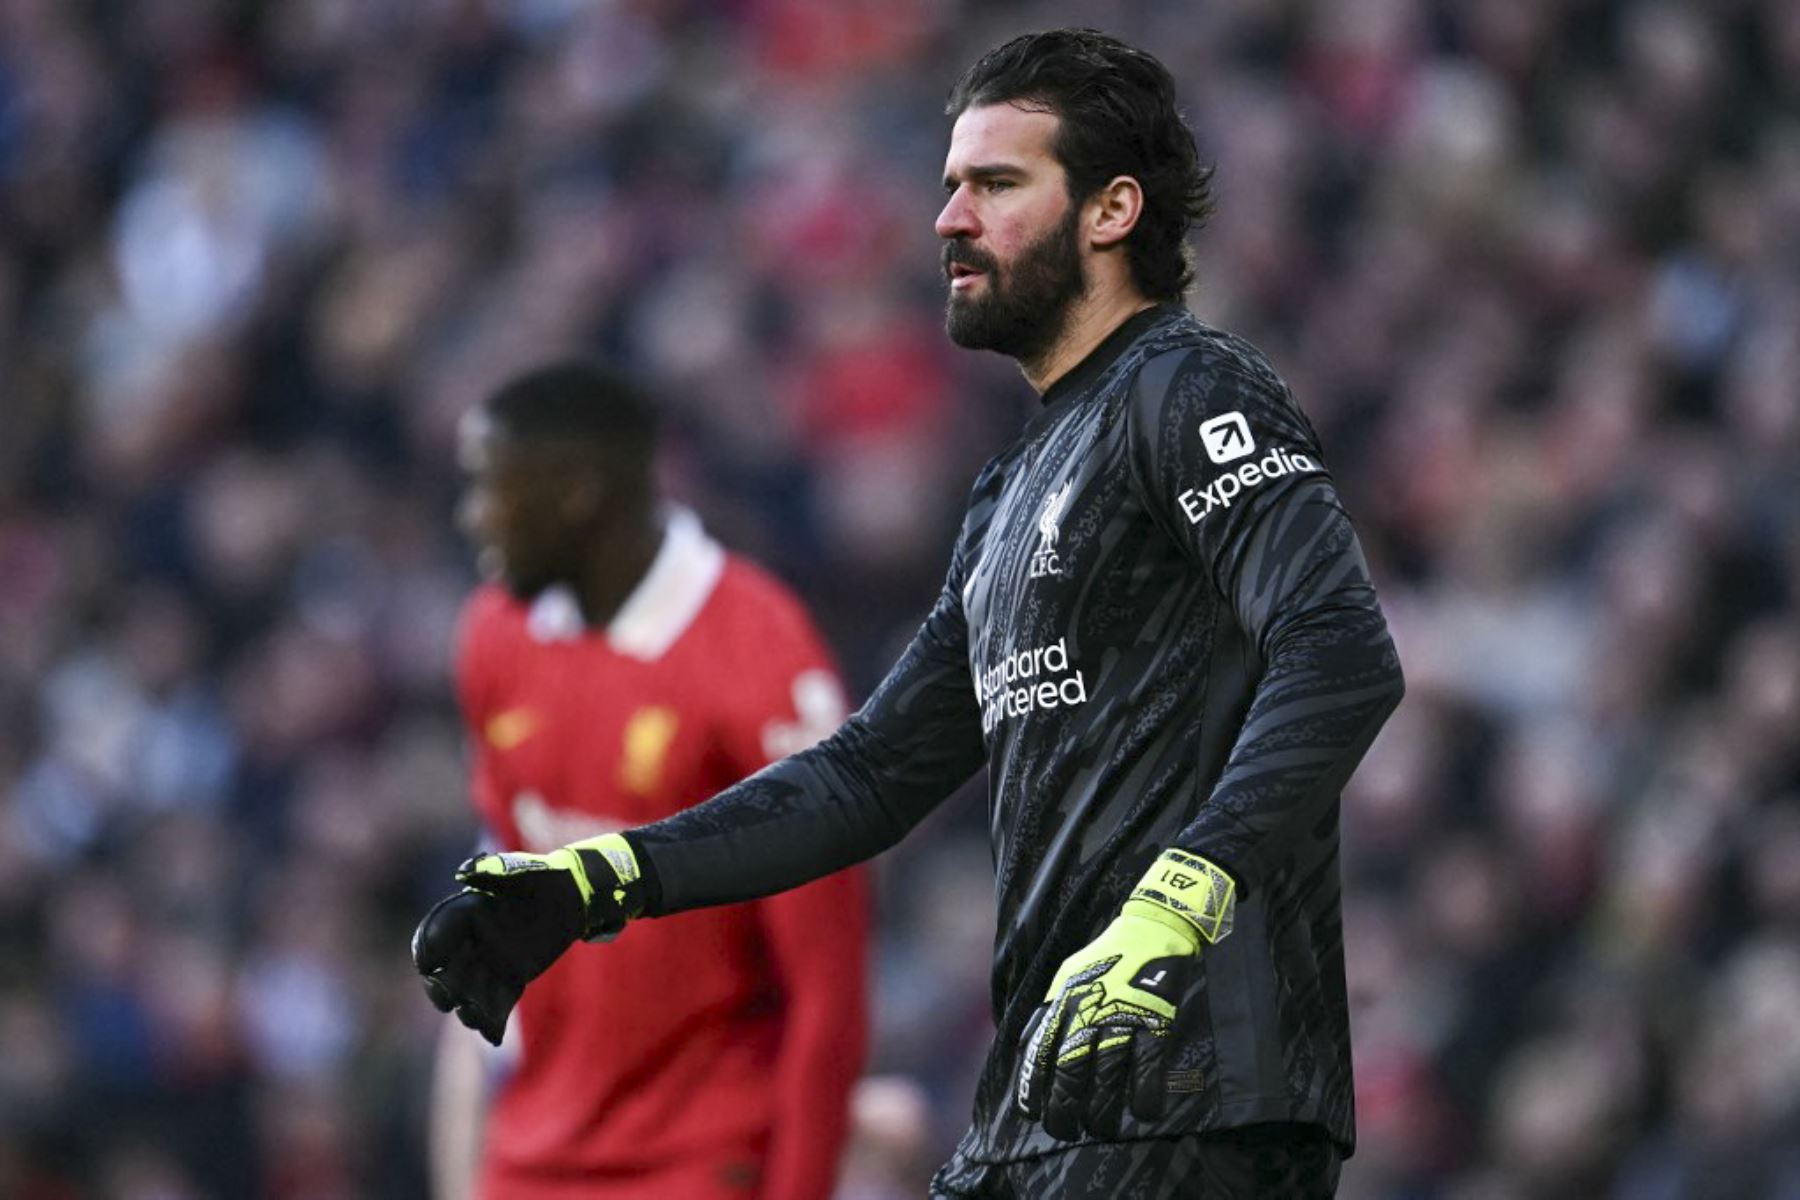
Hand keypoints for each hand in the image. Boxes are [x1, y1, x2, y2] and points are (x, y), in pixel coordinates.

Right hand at [411, 835, 643, 1044]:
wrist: (573, 896)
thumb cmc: (545, 877)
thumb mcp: (522, 870)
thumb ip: (493, 870)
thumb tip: (464, 871)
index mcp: (465, 914)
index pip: (436, 934)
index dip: (429, 950)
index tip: (430, 965)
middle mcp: (471, 942)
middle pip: (446, 971)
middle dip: (443, 986)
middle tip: (449, 997)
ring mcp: (489, 963)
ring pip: (470, 992)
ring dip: (468, 1008)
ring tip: (474, 1017)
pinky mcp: (510, 979)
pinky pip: (497, 1003)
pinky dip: (493, 1020)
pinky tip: (493, 1035)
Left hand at [1017, 848, 1234, 1139]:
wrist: (1153, 928)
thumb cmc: (1107, 957)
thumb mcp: (1066, 976)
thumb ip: (1049, 1011)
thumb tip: (1029, 1049)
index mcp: (1064, 1001)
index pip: (1040, 1052)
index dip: (1034, 1087)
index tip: (1033, 1112)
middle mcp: (1089, 1012)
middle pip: (1070, 1073)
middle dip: (1064, 1110)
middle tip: (1066, 1130)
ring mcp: (1123, 1018)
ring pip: (1106, 1078)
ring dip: (1102, 1112)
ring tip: (1099, 1128)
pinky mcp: (1155, 1022)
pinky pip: (1148, 1068)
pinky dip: (1145, 1096)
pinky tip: (1144, 1112)